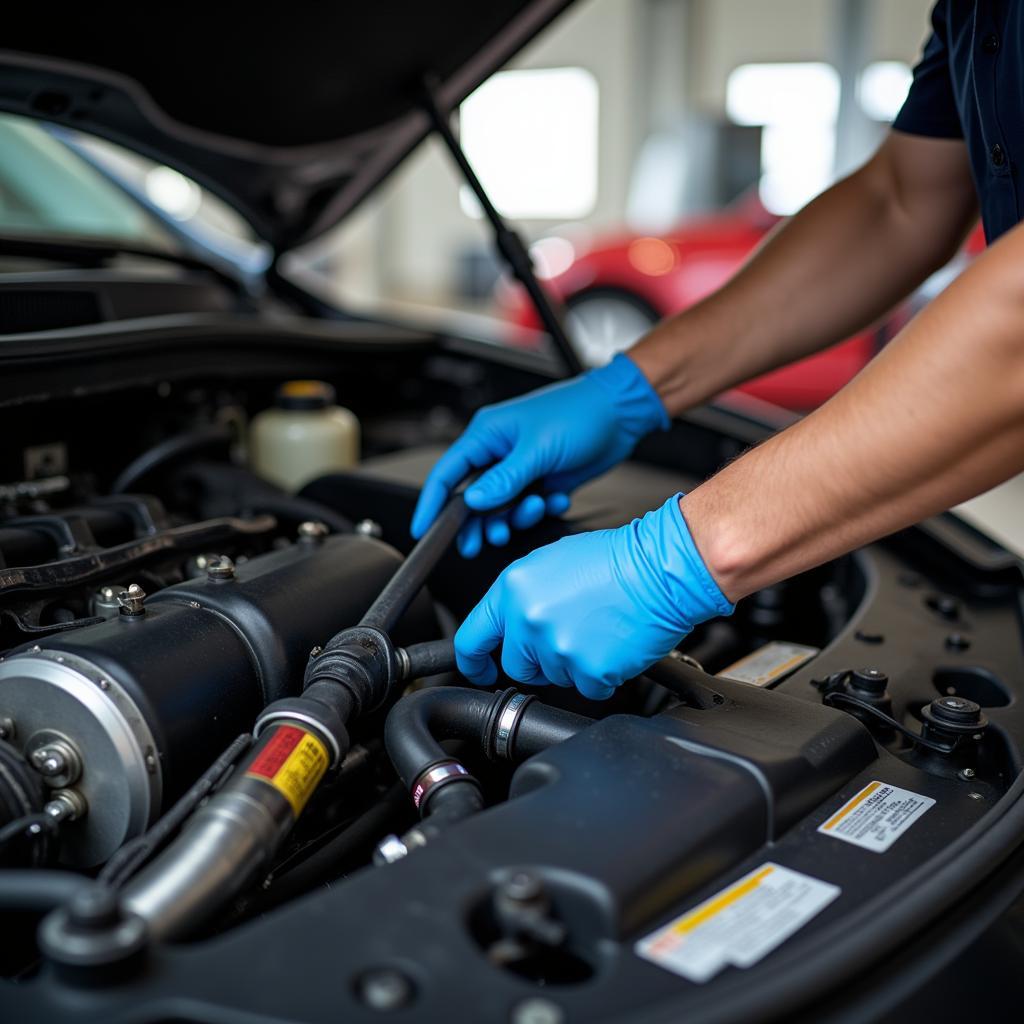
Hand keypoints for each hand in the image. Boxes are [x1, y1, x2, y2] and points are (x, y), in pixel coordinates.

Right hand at [410, 354, 667, 555]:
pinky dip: (541, 509)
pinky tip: (557, 497)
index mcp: (487, 435)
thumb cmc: (580, 414)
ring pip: (501, 507)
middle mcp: (499, 452)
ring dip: (515, 515)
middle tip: (482, 543)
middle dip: (478, 522)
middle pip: (472, 499)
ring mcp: (520, 467)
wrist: (620, 413)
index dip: (432, 504)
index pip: (446, 474)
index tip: (424, 530)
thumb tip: (474, 502)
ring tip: (534, 508)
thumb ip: (504, 479)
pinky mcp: (541, 479)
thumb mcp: (539, 449)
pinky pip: (528, 506)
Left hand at [454, 494, 732, 698]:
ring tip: (598, 630)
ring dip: (575, 664)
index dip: (473, 661)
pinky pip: (588, 688)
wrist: (660, 568)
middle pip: (517, 666)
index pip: (472, 638)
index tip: (479, 669)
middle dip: (538, 660)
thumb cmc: (615, 560)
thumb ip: (521, 596)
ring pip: (555, 678)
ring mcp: (558, 648)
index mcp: (513, 588)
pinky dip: (602, 675)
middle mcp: (529, 619)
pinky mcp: (589, 671)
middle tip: (569, 636)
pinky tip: (614, 645)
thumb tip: (510, 625)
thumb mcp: (551, 562)